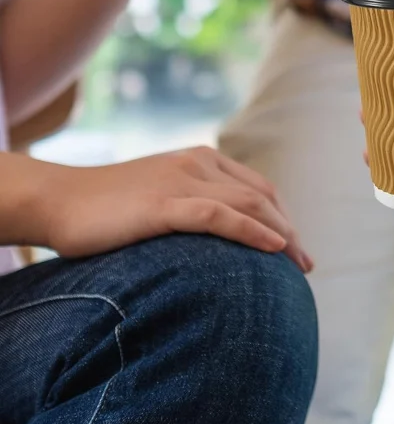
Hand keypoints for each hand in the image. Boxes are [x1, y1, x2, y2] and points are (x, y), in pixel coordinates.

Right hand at [22, 147, 311, 271]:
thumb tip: (226, 233)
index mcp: (201, 159)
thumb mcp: (162, 196)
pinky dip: (251, 231)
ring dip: (281, 234)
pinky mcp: (164, 204)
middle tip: (305, 263)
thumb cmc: (109, 207)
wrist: (58, 200)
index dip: (282, 216)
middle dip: (289, 230)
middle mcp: (198, 163)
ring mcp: (182, 181)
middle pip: (261, 195)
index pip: (258, 187)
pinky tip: (272, 248)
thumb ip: (194, 204)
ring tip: (299, 263)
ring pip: (248, 204)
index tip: (294, 246)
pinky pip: (220, 216)